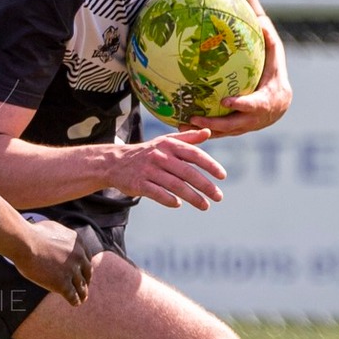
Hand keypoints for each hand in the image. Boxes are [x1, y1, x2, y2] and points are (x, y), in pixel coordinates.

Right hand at [15, 221, 97, 305]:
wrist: (25, 243)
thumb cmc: (32, 234)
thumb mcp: (53, 228)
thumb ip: (61, 236)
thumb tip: (57, 237)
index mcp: (78, 242)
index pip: (87, 258)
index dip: (84, 267)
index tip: (82, 272)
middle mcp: (79, 257)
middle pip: (87, 272)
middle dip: (86, 280)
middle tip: (83, 286)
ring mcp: (72, 271)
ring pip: (81, 286)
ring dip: (82, 293)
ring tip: (82, 298)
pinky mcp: (63, 284)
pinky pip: (73, 296)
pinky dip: (75, 301)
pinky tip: (75, 303)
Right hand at [105, 131, 226, 209]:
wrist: (115, 162)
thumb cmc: (147, 152)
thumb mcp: (165, 141)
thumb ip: (187, 138)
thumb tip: (208, 132)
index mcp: (169, 145)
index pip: (194, 154)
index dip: (210, 165)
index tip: (222, 176)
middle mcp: (160, 156)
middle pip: (187, 172)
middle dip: (205, 186)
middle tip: (219, 197)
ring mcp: (149, 170)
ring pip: (175, 185)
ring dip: (192, 197)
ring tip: (205, 206)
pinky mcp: (139, 184)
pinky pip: (157, 193)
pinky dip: (169, 199)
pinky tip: (178, 204)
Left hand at [194, 14, 290, 136]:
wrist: (281, 102)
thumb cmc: (275, 76)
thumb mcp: (276, 58)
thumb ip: (270, 42)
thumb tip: (262, 21)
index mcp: (267, 100)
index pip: (254, 105)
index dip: (241, 105)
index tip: (226, 101)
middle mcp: (256, 118)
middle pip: (234, 124)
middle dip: (215, 123)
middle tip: (195, 117)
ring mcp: (246, 127)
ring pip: (224, 132)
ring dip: (204, 130)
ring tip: (182, 125)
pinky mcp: (237, 130)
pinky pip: (219, 133)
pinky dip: (203, 131)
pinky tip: (183, 126)